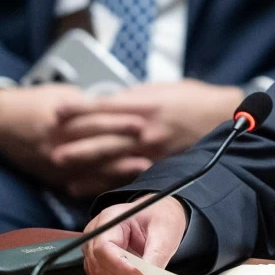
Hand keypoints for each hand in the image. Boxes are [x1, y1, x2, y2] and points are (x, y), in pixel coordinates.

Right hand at [0, 84, 147, 189]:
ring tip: (143, 166)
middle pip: (97, 144)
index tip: (140, 120)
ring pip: (91, 167)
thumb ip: (89, 103)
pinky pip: (80, 183)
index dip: (118, 120)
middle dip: (125, 145)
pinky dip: (100, 184)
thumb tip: (117, 105)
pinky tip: (119, 184)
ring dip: (119, 168)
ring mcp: (54, 162)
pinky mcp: (52, 177)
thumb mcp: (61, 95)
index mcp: (61, 118)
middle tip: (151, 145)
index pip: (94, 118)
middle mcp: (58, 141)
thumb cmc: (34, 103)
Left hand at [52, 80, 242, 195]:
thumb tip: (109, 101)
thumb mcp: (160, 88)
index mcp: (144, 104)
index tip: (57, 110)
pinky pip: (126, 174)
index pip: (104, 106)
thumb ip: (133, 97)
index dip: (79, 108)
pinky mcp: (158, 163)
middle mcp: (145, 127)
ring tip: (60, 167)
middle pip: (104, 134)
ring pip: (111, 156)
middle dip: (76, 140)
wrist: (224, 115)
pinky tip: (85, 186)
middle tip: (50, 146)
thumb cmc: (192, 99)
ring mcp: (151, 148)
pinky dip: (104, 180)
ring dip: (85, 163)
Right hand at [83, 196, 187, 274]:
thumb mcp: (164, 232)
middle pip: (101, 268)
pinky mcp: (101, 267)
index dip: (120, 267)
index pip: (103, 248)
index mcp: (109, 220)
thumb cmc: (159, 217)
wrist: (157, 217)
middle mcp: (95, 237)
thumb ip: (156, 254)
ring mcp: (95, 253)